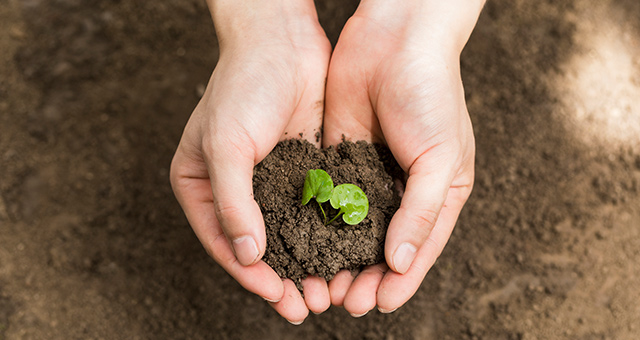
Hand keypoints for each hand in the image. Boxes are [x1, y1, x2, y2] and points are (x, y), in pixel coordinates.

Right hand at [170, 0, 330, 323]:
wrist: (282, 41)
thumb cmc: (242, 86)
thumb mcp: (225, 145)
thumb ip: (232, 202)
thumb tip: (246, 255)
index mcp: (201, 185)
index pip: (224, 241)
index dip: (250, 275)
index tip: (277, 297)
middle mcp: (234, 188)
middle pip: (257, 245)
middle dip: (282, 278)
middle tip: (306, 306)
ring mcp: (270, 180)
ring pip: (288, 233)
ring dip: (307, 262)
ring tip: (327, 291)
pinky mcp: (301, 169)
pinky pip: (312, 210)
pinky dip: (324, 234)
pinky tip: (342, 254)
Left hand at [322, 0, 483, 315]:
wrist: (394, 39)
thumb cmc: (431, 94)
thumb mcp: (440, 158)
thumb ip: (422, 212)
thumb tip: (402, 263)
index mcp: (437, 193)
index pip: (419, 249)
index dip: (399, 280)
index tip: (376, 304)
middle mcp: (403, 190)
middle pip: (382, 247)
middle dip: (363, 276)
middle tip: (341, 301)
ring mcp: (369, 175)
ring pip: (351, 230)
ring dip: (337, 258)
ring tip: (319, 284)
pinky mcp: (339, 158)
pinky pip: (328, 199)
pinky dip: (318, 225)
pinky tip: (303, 245)